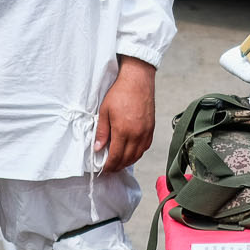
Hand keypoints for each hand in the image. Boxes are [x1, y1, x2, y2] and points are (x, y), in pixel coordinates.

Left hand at [94, 57, 156, 172]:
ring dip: (128, 161)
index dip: (109, 166)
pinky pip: (145, 147)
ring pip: (138, 155)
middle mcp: (137, 134)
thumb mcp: (104, 111)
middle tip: (110, 169)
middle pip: (127, 159)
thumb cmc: (120, 93)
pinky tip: (131, 152)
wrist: (138, 81)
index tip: (104, 169)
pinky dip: (138, 153)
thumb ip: (102, 132)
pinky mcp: (151, 128)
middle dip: (118, 166)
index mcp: (123, 131)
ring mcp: (146, 132)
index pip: (116, 156)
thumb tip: (98, 148)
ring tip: (119, 163)